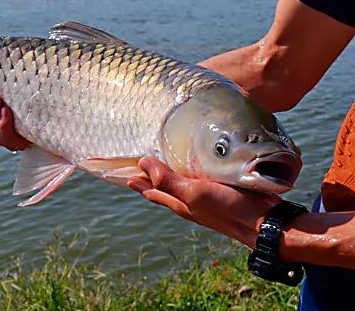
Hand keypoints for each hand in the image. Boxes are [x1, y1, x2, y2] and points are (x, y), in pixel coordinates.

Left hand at [127, 157, 281, 247]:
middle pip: (164, 189)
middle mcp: (191, 202)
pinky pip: (199, 183)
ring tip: (162, 166)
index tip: (124, 171)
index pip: (152, 190)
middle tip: (138, 168)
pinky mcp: (222, 193)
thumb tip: (143, 165)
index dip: (139, 181)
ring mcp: (207, 199)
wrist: (265, 224)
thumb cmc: (228, 207)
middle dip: (150, 179)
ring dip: (169, 177)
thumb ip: (169, 182)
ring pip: (181, 187)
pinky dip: (191, 175)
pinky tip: (196, 171)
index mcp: (181, 202)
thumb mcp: (194, 193)